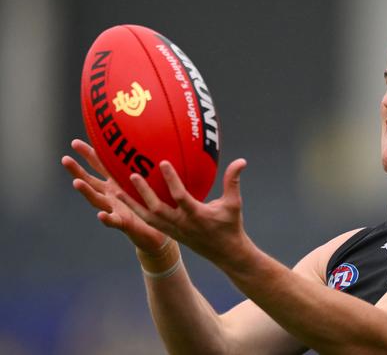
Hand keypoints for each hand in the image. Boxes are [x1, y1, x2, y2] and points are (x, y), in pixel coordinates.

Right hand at [61, 139, 167, 252]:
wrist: (157, 231)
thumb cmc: (151, 204)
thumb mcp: (148, 181)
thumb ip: (147, 165)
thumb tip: (152, 141)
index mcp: (116, 183)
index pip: (99, 166)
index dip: (88, 155)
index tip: (74, 142)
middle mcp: (111, 196)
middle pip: (90, 181)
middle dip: (77, 170)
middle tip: (65, 159)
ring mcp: (115, 209)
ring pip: (97, 200)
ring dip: (86, 192)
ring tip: (76, 182)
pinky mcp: (123, 223)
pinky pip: (114, 221)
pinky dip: (106, 219)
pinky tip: (100, 215)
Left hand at [117, 158, 249, 265]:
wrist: (226, 254)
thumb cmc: (231, 226)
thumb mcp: (234, 204)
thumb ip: (233, 181)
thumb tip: (241, 161)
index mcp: (196, 215)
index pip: (181, 197)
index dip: (171, 180)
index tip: (162, 163)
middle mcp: (181, 224)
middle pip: (157, 209)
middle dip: (143, 193)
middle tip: (132, 174)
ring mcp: (174, 230)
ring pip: (148, 217)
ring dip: (132, 204)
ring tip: (116, 190)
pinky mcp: (170, 233)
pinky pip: (149, 222)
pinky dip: (137, 212)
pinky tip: (126, 201)